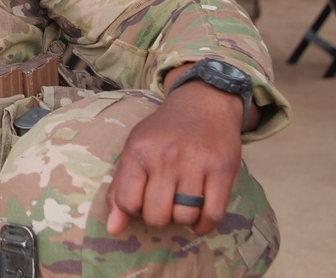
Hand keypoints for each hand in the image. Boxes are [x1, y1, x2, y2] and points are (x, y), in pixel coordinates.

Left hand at [106, 67, 244, 236]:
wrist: (202, 104)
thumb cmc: (164, 133)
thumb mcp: (135, 149)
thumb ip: (120, 188)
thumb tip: (113, 229)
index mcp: (138, 151)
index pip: (126, 202)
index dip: (133, 209)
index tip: (142, 199)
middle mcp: (165, 157)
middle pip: (156, 216)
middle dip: (158, 217)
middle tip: (164, 202)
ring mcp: (195, 163)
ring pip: (184, 217)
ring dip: (183, 219)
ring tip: (182, 204)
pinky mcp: (222, 170)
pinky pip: (213, 214)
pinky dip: (204, 224)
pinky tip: (200, 215)